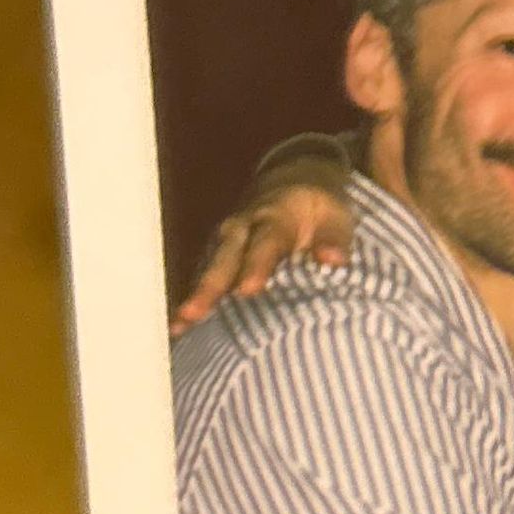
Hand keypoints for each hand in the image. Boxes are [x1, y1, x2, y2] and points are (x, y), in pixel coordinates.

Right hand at [172, 177, 353, 331]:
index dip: (255, 266)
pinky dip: (193, 303)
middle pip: (224, 261)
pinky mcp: (217, 259)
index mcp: (273, 218)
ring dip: (193, 298)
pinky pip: (203, 281)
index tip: (247, 290)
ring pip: (207, 272)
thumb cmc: (318, 209)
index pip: (264, 243)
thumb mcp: (335, 215)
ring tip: (177, 326)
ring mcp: (224, 245)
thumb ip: (334, 239)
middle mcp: (241, 230)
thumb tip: (333, 260)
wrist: (293, 184)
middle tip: (193, 314)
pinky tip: (179, 330)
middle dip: (208, 288)